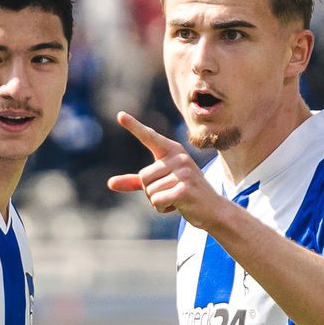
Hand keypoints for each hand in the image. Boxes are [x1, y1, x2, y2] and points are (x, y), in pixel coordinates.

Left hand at [105, 114, 236, 235]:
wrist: (213, 210)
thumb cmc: (184, 194)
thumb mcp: (160, 184)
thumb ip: (136, 182)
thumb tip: (110, 183)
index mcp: (172, 151)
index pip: (149, 137)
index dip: (134, 126)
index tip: (119, 115)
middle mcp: (178, 157)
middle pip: (143, 177)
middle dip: (150, 191)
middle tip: (170, 192)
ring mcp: (184, 172)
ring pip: (149, 191)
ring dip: (157, 201)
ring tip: (176, 199)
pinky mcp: (185, 189)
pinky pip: (156, 200)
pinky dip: (162, 208)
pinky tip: (178, 206)